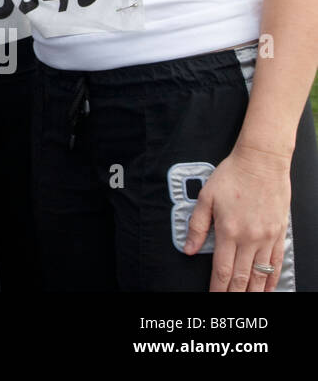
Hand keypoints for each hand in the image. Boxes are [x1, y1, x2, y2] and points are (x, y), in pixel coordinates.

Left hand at [184, 144, 290, 291]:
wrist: (261, 163)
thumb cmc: (232, 176)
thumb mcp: (206, 197)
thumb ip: (196, 226)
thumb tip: (189, 248)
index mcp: (228, 230)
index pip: (222, 269)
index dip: (217, 287)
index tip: (212, 296)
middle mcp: (249, 238)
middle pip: (241, 277)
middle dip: (233, 294)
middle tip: (227, 304)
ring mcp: (266, 238)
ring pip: (260, 274)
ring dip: (252, 292)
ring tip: (246, 301)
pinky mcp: (279, 234)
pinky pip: (276, 263)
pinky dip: (271, 279)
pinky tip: (267, 288)